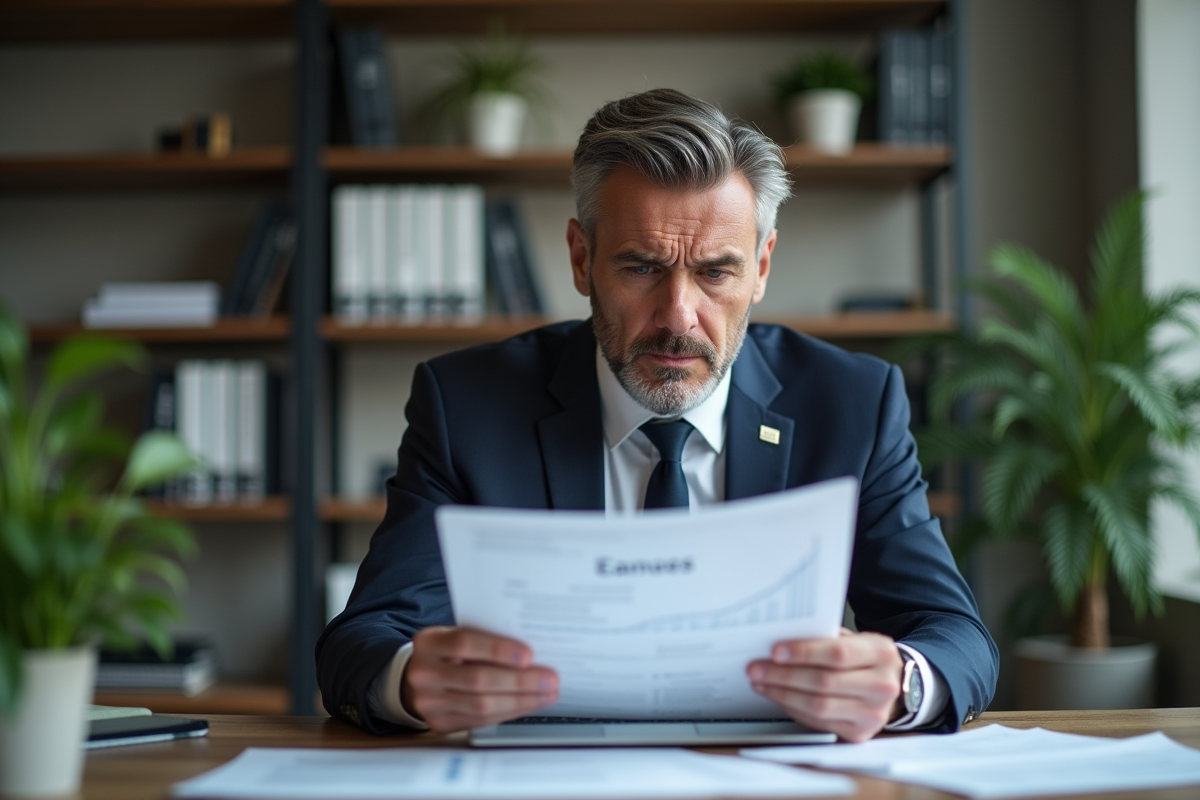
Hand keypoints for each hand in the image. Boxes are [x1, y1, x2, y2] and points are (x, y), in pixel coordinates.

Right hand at [401, 626, 558, 733]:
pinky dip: (509, 712)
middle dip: (519, 681)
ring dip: (520, 700)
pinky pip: (480, 721)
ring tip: (546, 694)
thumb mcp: (459, 635)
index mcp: (429, 642)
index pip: (464, 643)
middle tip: (550, 679)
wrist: (422, 675)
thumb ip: (486, 639)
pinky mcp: (439, 722)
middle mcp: (424, 673)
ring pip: (481, 705)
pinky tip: (528, 704)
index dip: (498, 650)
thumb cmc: (450, 651)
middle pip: (477, 679)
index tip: (529, 655)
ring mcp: (429, 701)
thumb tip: (532, 652)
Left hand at [746, 628, 902, 742]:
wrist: (893, 685)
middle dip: (784, 675)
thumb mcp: (855, 639)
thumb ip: (826, 638)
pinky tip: (777, 696)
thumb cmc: (865, 658)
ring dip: (783, 694)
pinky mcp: (859, 733)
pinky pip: (818, 723)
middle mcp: (882, 686)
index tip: (775, 651)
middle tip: (756, 668)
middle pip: (824, 682)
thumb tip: (782, 641)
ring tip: (761, 682)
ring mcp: (872, 714)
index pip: (838, 653)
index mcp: (881, 654)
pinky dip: (793, 709)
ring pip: (819, 706)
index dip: (804, 653)